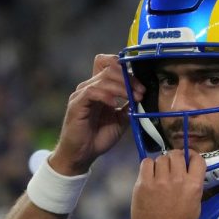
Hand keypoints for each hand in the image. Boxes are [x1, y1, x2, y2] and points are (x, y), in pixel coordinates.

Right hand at [51, 54, 144, 174]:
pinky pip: (91, 91)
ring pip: (103, 79)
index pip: (108, 64)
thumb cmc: (98, 137)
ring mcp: (82, 94)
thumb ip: (129, 106)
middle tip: (141, 92)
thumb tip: (141, 96)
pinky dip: (106, 95)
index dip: (125, 67)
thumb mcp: (120, 120)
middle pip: (110, 69)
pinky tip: (115, 104)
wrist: (83, 154)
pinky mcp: (76, 103)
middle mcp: (90, 87)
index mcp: (100, 88)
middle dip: (129, 78)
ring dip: (122, 87)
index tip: (140, 84)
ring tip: (134, 98)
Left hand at [131, 150, 205, 218]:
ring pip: (161, 158)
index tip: (188, 158)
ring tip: (160, 174)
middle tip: (172, 166)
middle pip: (176, 155)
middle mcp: (177, 180)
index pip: (197, 159)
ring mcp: (159, 181)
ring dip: (162, 163)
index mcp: (194, 186)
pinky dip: (148, 166)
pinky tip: (149, 175)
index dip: (192, 156)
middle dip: (175, 158)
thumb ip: (193, 185)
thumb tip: (188, 172)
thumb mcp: (196, 205)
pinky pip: (146, 163)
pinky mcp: (143, 184)